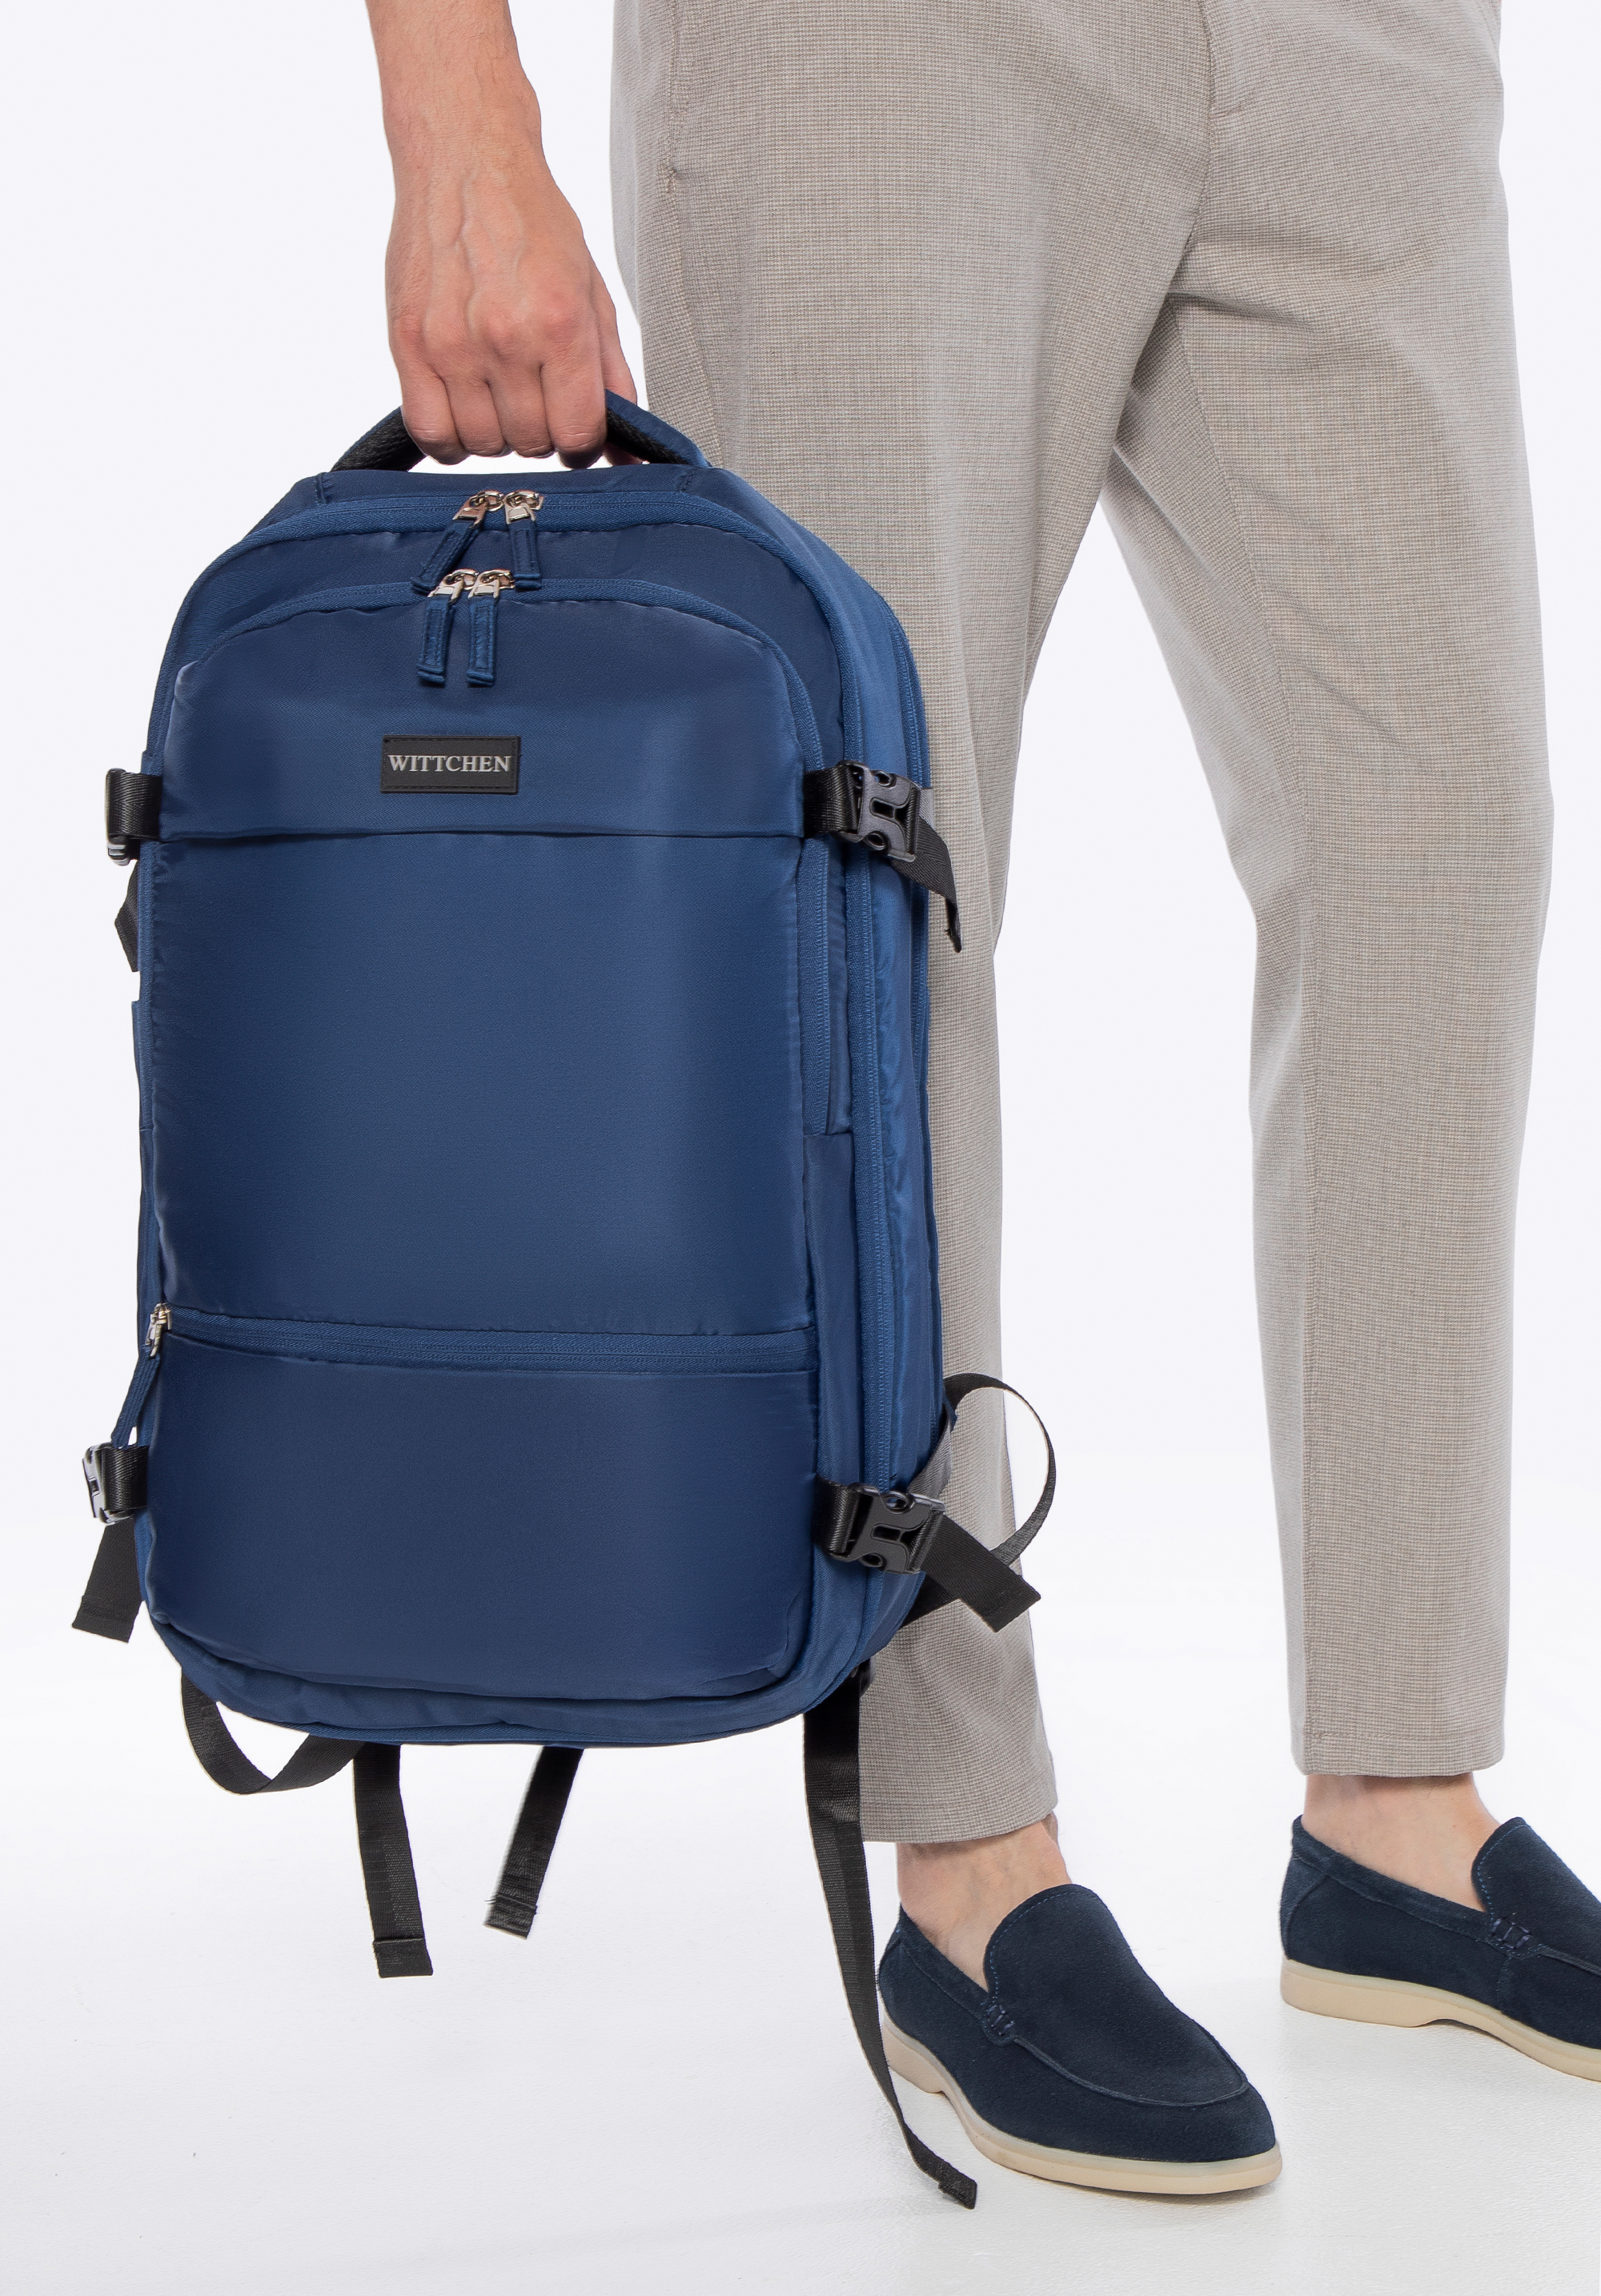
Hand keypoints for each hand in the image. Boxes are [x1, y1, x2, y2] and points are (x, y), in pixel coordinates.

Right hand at [369, 0, 636, 465]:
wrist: (465, 159)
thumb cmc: (533, 225)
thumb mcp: (593, 294)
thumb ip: (613, 378)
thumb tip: (630, 456)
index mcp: (561, 324)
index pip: (578, 435)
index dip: (582, 440)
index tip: (573, 420)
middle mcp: (506, 337)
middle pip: (532, 444)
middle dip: (540, 429)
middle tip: (533, 391)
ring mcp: (451, 343)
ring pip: (483, 445)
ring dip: (496, 432)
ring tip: (497, 389)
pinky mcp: (407, 342)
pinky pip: (431, 432)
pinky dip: (450, 437)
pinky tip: (463, 407)